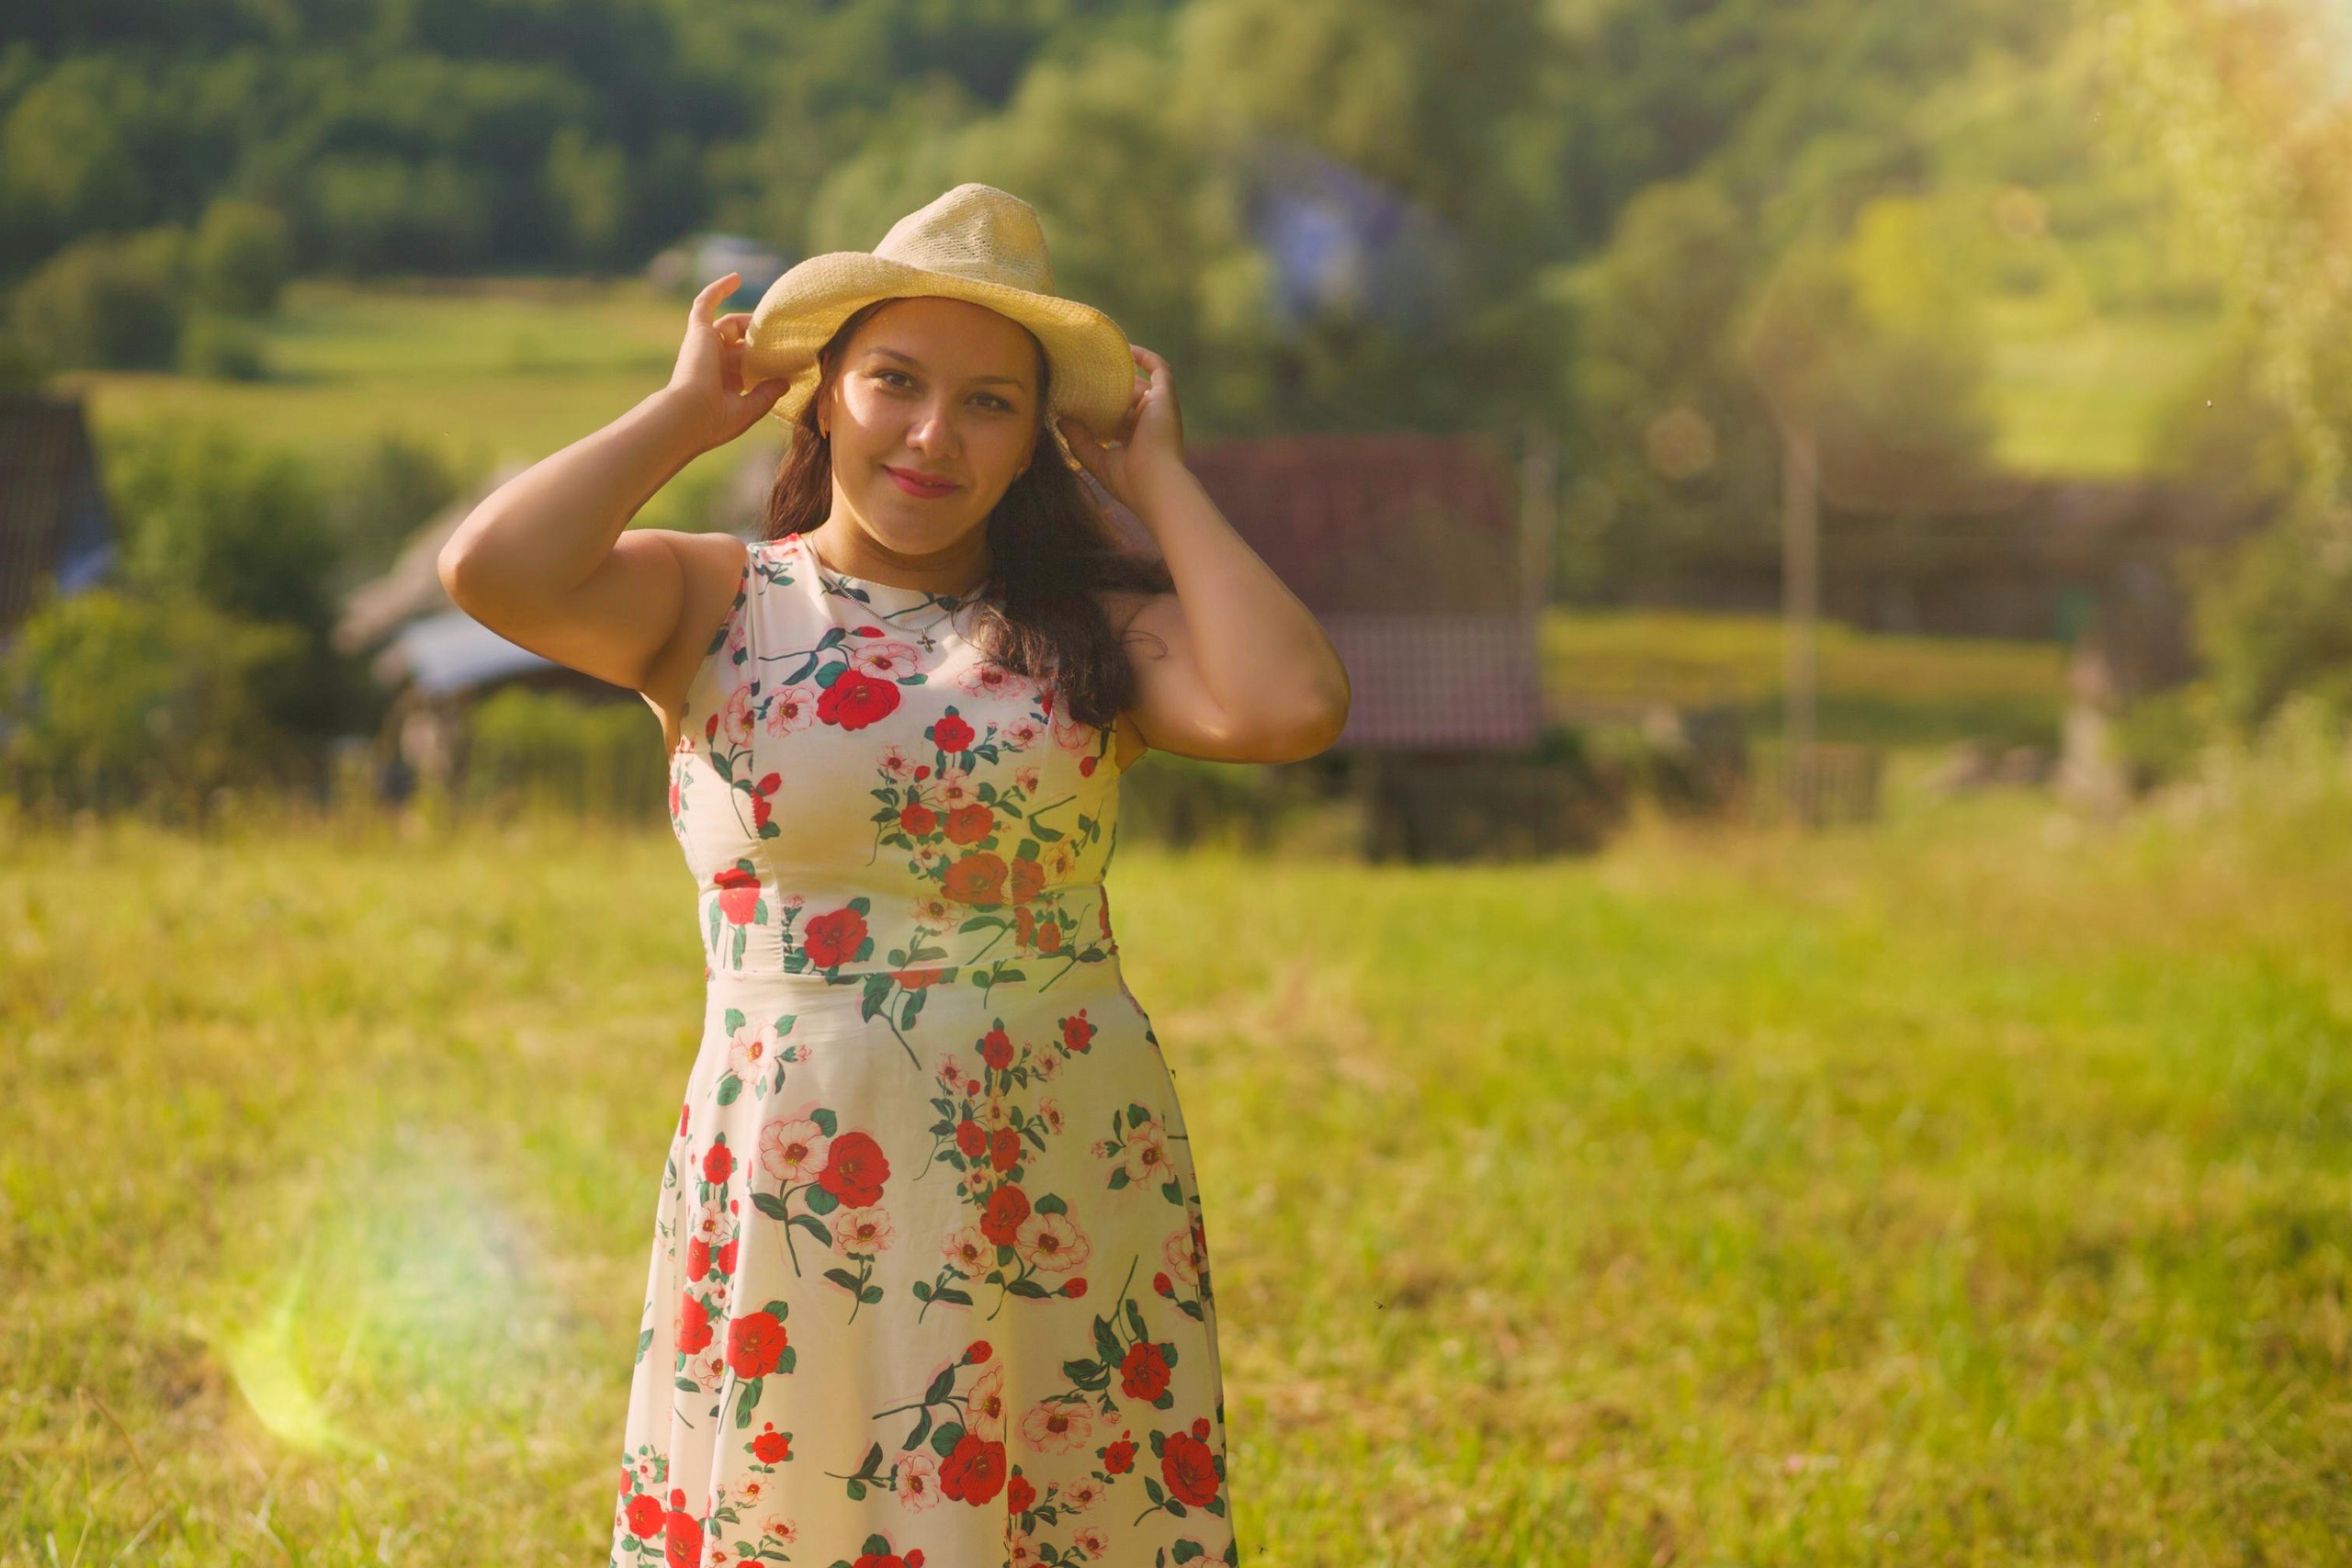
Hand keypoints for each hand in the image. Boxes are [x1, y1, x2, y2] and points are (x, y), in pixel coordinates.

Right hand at [664, 272, 792, 453]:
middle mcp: (713, 364)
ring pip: (729, 324)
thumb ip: (767, 394)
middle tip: (785, 338)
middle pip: (741, 343)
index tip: (789, 359)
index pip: (747, 366)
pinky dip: (718, 289)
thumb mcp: (749, 410)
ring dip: (749, 321)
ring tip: (772, 319)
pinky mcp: (699, 332)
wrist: (690, 416)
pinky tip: (736, 278)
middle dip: (761, 340)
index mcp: (723, 384)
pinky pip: (705, 303)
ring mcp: (705, 346)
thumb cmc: (716, 421)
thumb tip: (786, 381)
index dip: (765, 360)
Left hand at [1058, 344, 1186, 511]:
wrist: (1155, 484)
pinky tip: (1125, 349)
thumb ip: (1079, 441)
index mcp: (1138, 442)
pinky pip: (1159, 369)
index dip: (1100, 410)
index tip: (1078, 402)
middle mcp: (1151, 424)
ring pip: (1139, 384)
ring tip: (1093, 364)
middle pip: (1126, 399)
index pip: (1118, 419)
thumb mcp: (1097, 461)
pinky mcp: (1165, 397)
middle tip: (1078, 381)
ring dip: (1118, 375)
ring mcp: (1160, 409)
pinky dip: (1145, 357)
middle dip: (1106, 391)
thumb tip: (1061, 419)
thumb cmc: (1130, 482)